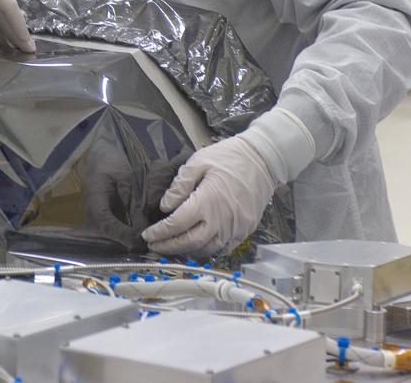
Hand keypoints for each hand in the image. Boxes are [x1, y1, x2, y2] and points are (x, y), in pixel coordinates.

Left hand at [141, 135, 274, 256]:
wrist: (263, 159)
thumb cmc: (228, 157)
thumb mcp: (198, 162)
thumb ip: (180, 185)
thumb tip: (165, 207)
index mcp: (207, 201)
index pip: (177, 224)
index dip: (160, 233)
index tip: (147, 235)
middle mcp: (222, 220)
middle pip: (190, 243)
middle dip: (169, 247)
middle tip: (154, 246)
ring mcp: (236, 228)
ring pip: (207, 250)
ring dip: (187, 251)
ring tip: (172, 247)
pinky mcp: (246, 230)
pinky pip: (224, 248)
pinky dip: (207, 250)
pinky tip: (196, 246)